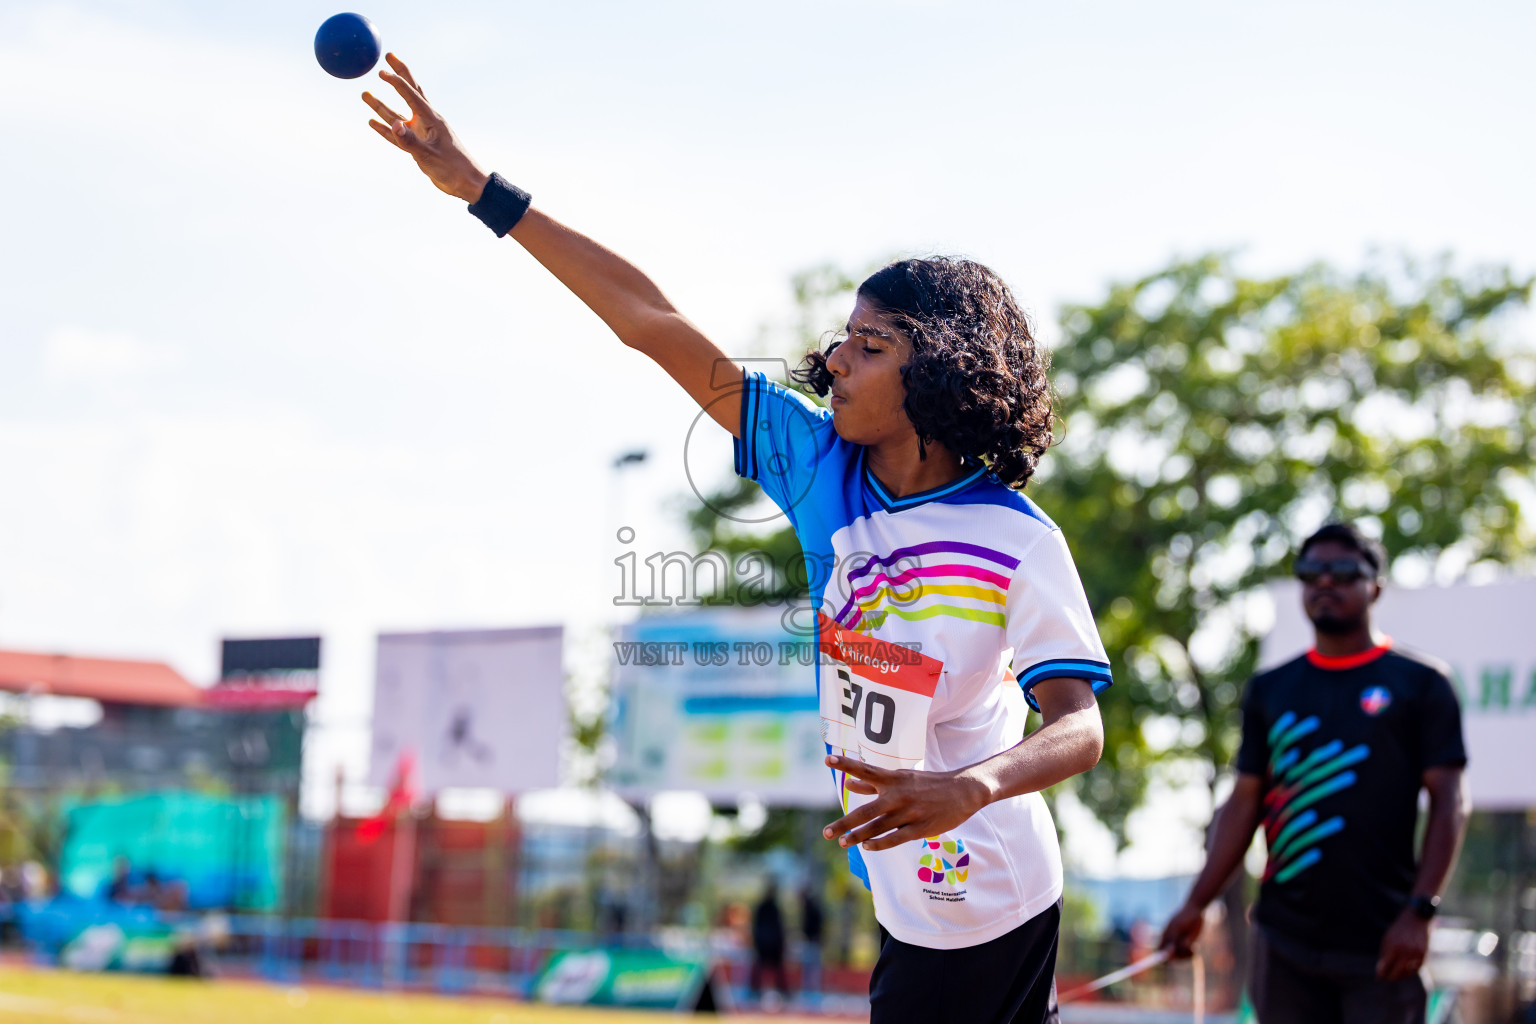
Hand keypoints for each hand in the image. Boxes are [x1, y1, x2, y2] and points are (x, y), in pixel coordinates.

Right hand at [362, 53, 489, 202]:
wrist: (466, 184)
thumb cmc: (453, 169)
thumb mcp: (430, 156)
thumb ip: (410, 141)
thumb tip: (393, 124)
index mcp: (432, 119)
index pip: (411, 95)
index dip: (396, 82)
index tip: (382, 71)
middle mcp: (426, 122)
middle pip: (409, 93)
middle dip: (398, 75)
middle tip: (388, 57)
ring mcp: (422, 133)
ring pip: (398, 115)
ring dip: (381, 106)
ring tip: (365, 95)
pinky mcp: (419, 146)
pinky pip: (398, 134)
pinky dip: (386, 128)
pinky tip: (373, 122)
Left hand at [820, 753, 988, 852]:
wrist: (963, 791)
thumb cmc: (928, 784)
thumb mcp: (901, 779)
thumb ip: (872, 783)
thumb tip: (848, 784)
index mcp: (893, 779)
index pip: (866, 770)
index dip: (847, 764)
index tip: (828, 759)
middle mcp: (898, 795)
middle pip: (866, 811)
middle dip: (845, 822)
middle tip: (826, 832)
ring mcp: (909, 812)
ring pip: (878, 827)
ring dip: (859, 836)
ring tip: (842, 842)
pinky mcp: (920, 828)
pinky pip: (896, 838)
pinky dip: (881, 843)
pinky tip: (867, 847)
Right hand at [1159, 901, 1204, 958]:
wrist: (1196, 910)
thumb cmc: (1185, 916)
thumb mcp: (1178, 926)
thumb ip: (1172, 938)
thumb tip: (1167, 951)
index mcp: (1165, 936)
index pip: (1159, 951)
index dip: (1160, 958)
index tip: (1167, 963)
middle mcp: (1171, 941)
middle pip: (1171, 957)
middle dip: (1178, 957)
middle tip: (1186, 950)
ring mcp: (1180, 943)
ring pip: (1180, 957)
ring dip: (1186, 955)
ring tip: (1193, 948)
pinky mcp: (1188, 945)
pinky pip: (1188, 955)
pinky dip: (1191, 954)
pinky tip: (1195, 947)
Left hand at [1376, 910, 1429, 979]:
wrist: (1416, 920)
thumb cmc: (1398, 930)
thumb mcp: (1387, 939)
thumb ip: (1384, 954)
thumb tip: (1380, 970)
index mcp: (1393, 947)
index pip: (1386, 966)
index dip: (1381, 974)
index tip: (1378, 977)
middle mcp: (1405, 952)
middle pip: (1397, 972)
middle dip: (1390, 977)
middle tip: (1386, 978)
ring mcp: (1416, 954)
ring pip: (1407, 972)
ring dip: (1400, 976)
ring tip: (1395, 976)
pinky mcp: (1424, 955)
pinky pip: (1416, 969)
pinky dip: (1410, 972)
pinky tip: (1405, 973)